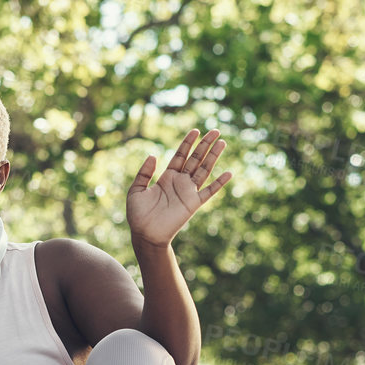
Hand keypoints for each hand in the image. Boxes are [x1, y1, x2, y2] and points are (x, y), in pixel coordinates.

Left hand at [126, 129, 231, 247]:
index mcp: (167, 177)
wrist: (145, 234)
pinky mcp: (193, 204)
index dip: (188, 143)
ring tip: (222, 142)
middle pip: (196, 159)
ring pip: (204, 170)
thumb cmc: (138, 215)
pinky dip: (219, 183)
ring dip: (213, 156)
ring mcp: (188, 192)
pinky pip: (209, 191)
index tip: (196, 131)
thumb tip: (153, 155)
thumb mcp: (136, 190)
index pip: (180, 155)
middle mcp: (180, 182)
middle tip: (216, 131)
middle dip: (205, 144)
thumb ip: (144, 173)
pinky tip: (228, 173)